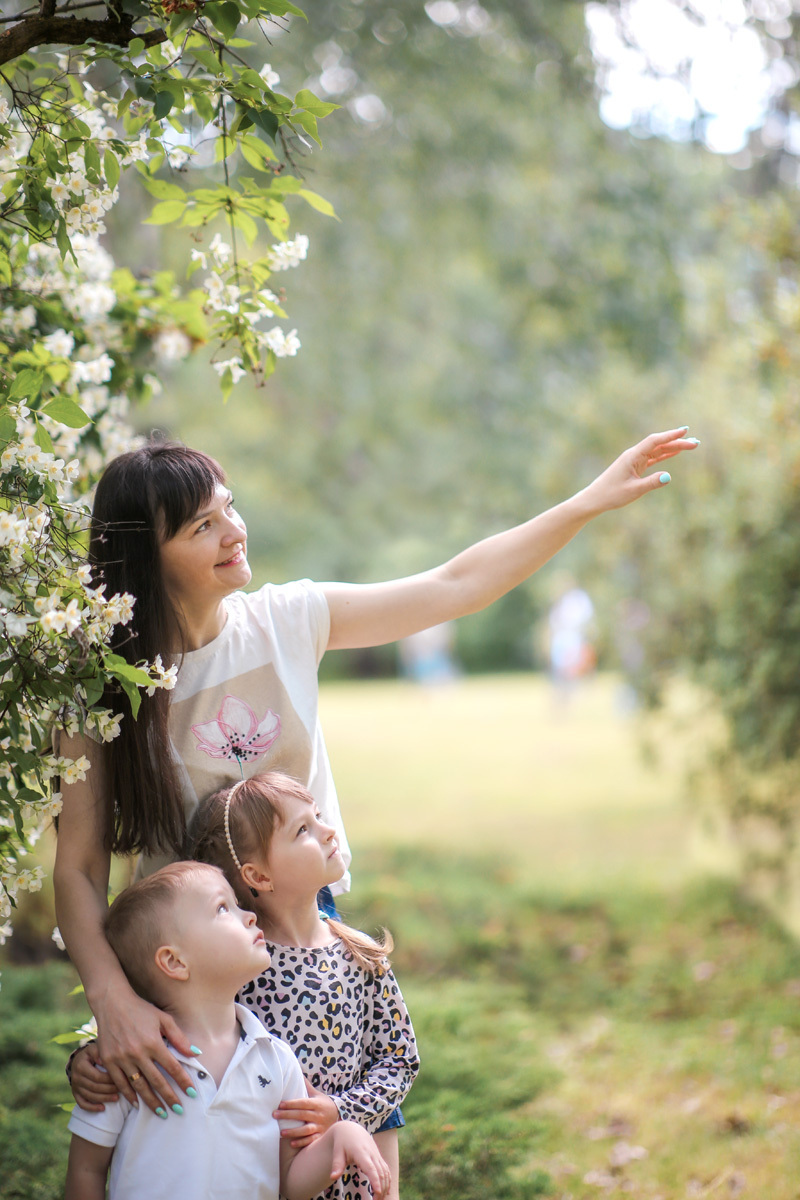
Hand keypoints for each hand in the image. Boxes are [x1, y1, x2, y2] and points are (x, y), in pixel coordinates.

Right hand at [70, 1043, 117, 1111]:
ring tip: (117, 1098)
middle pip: (94, 1087)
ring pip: (90, 1096)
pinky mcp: (75, 1094)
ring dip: (104, 1099)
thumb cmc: (91, 1054)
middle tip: (122, 1089)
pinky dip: (92, 1108)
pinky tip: (103, 1108)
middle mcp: (76, 1077)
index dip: (109, 1079)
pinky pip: (82, 1104)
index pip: (97, 1076)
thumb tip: (103, 1060)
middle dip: (109, 1089)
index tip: (121, 1079)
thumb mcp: (94, 1048)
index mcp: (80, 1065)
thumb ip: (99, 1052)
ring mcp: (75, 1087)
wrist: (79, 1060)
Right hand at [94, 982, 196, 1115]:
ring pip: (139, 1086)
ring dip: (151, 1101)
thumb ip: (179, 1038)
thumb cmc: (141, 1010)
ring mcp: (122, 1058)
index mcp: (154, 1042)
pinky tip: (137, 1103)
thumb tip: (195, 1053)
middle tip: (179, 1110)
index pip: (173, 1067)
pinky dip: (129, 1095)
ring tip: (161, 1112)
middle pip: (157, 1081)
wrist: (112, 1003)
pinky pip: (120, 1083)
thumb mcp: (163, 1019)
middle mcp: (138, 1053)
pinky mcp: (108, 1061)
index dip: (183, 1081)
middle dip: (169, 1097)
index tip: (191, 1093)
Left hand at [275, 1084, 339, 1147]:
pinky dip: (302, 1142)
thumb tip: (298, 1071)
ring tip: (281, 1132)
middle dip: (287, 1115)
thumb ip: (307, 1086)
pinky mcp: (320, 1136)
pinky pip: (311, 1140)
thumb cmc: (324, 1104)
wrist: (339, 1116)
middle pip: (302, 1115)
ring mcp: (320, 1127)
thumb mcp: (317, 1094)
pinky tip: (292, 1143)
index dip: (292, 1103)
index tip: (280, 1104)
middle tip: (274, 1115)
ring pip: (306, 1130)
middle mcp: (318, 1115)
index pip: (303, 1103)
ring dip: (293, 1132)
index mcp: (316, 1104)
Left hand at [330, 1122, 391, 1199]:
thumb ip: (336, 1164)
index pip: (371, 1168)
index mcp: (361, 1153)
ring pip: (385, 1172)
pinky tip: (385, 1191)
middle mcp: (371, 1154)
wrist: (351, 1129)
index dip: (375, 1180)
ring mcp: (376, 1155)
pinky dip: (388, 1180)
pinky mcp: (378, 1157)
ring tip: (380, 1199)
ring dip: (385, 1186)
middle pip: (380, 1173)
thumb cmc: (342, 1142)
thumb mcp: (337, 1151)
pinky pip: (386, 1170)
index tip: (378, 1192)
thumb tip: (332, 1177)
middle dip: (380, 1188)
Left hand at [581, 427, 697, 514]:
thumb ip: (651, 483)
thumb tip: (669, 477)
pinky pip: (653, 458)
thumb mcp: (633, 490)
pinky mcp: (635, 467)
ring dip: (673, 448)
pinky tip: (675, 453)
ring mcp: (635, 460)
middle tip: (696, 443)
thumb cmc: (612, 494)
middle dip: (677, 442)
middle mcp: (634, 455)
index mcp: (632, 456)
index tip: (685, 431)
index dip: (670, 435)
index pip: (654, 441)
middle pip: (659, 444)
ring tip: (691, 445)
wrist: (596, 498)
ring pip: (657, 451)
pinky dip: (665, 455)